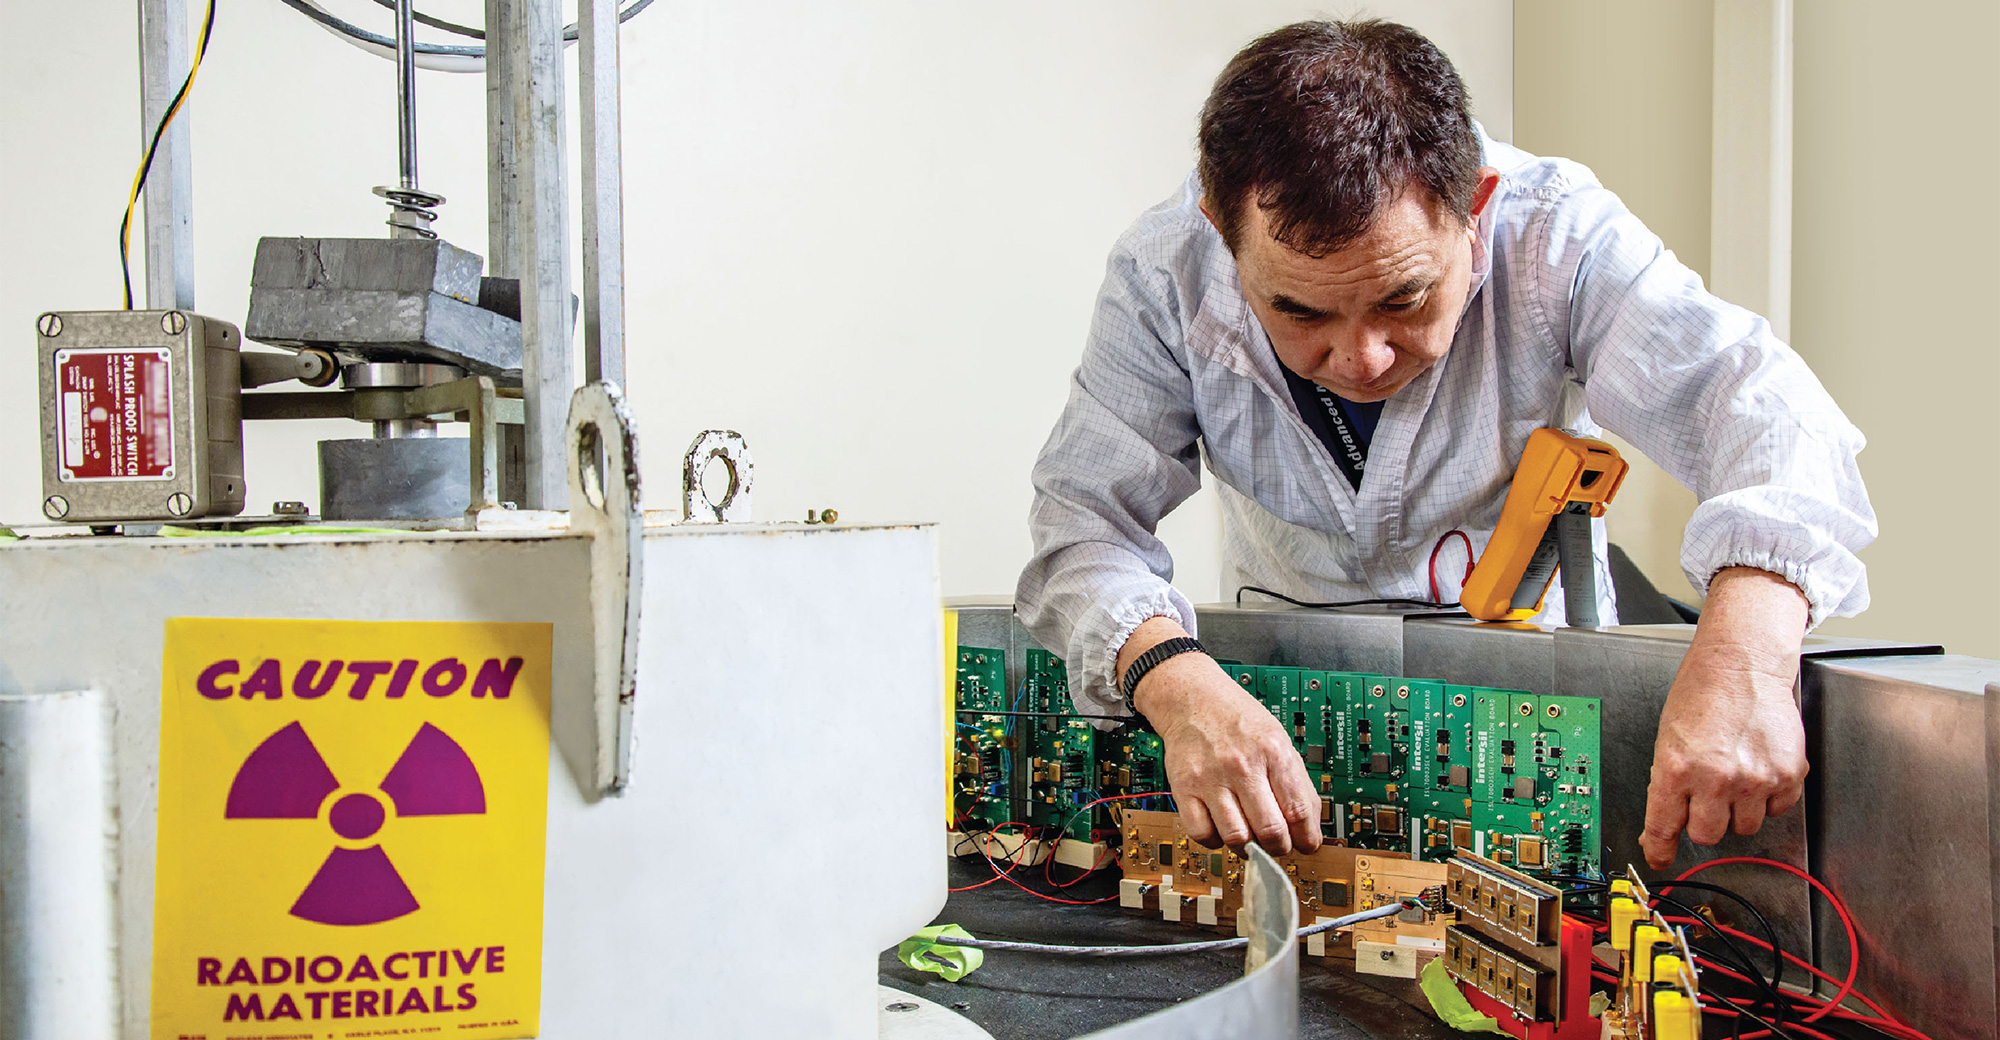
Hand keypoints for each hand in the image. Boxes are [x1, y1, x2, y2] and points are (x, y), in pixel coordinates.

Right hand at [1119, 617, 1321, 855]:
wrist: (1193, 698)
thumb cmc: (1238, 721)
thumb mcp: (1278, 740)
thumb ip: (1296, 782)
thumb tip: (1310, 828)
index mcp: (1273, 751)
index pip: (1298, 811)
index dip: (1307, 838)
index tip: (1305, 845)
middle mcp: (1242, 764)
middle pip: (1271, 831)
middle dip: (1279, 848)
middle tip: (1277, 844)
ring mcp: (1211, 778)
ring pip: (1237, 838)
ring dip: (1248, 848)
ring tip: (1249, 839)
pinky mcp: (1184, 788)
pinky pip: (1202, 834)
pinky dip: (1215, 841)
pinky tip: (1221, 828)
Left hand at [1639, 567, 1808, 869]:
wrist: (1742, 664)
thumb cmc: (1702, 694)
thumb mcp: (1667, 738)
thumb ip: (1668, 783)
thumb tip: (1664, 824)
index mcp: (1676, 768)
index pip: (1663, 826)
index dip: (1660, 848)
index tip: (1660, 858)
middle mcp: (1715, 778)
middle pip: (1709, 835)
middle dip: (1706, 820)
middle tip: (1709, 794)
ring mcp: (1754, 779)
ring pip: (1745, 827)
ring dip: (1739, 809)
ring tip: (1736, 774)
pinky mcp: (1788, 775)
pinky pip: (1778, 809)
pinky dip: (1769, 796)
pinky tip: (1759, 767)